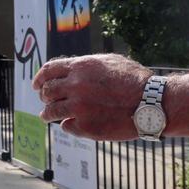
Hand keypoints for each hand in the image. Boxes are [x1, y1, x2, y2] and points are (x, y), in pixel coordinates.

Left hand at [32, 54, 152, 139]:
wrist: (153, 103)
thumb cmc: (135, 81)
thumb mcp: (110, 62)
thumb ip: (85, 66)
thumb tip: (68, 70)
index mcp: (80, 67)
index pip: (48, 70)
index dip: (39, 78)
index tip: (36, 85)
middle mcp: (75, 86)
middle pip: (47, 91)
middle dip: (44, 96)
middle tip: (45, 100)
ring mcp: (79, 107)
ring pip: (51, 111)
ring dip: (47, 114)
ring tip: (46, 116)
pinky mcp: (85, 126)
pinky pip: (67, 126)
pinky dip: (67, 125)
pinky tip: (71, 124)